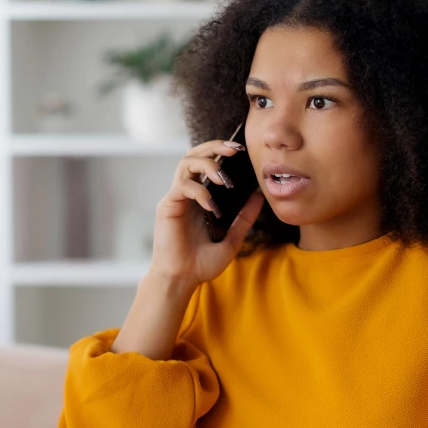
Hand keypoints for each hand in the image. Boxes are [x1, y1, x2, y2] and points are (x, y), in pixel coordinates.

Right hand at [149, 137, 264, 286]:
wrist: (183, 280)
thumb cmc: (201, 263)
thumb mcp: (232, 238)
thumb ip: (244, 217)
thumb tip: (260, 196)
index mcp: (199, 198)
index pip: (207, 163)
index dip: (221, 151)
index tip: (242, 150)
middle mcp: (186, 194)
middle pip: (194, 154)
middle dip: (214, 146)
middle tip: (235, 149)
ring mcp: (175, 198)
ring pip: (186, 163)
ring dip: (208, 164)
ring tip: (225, 179)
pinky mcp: (167, 207)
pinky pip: (183, 187)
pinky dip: (200, 191)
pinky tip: (212, 206)